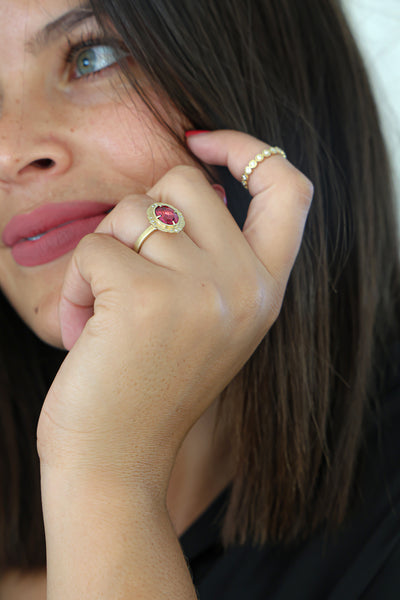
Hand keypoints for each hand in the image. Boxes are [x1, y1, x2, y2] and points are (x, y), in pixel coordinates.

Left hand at [37, 130, 312, 491]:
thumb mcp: (208, 317)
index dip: (248, 149)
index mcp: (266, 288)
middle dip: (144, 215)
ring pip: (135, 210)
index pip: (289, 189)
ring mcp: (201, 290)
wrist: (117, 459)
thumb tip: (190, 177)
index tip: (202, 142)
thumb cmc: (153, 383)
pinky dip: (78, 282)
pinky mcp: (146, 296)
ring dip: (106, 252)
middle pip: (187, 182)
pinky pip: (95, 246)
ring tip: (107, 311)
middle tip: (131, 271)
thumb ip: (215, 253)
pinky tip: (88, 327)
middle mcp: (245, 285)